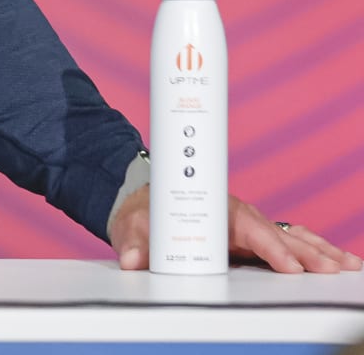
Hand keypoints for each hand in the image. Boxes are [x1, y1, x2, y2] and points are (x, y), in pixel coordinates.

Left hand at [108, 185, 362, 272]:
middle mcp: (238, 215)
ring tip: (349, 267)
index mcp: (215, 208)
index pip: (249, 228)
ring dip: (320, 252)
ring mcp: (248, 227)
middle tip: (334, 271)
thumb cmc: (144, 212)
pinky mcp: (252, 238)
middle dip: (308, 253)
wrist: (142, 202)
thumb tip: (132, 259)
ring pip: (291, 237)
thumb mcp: (133, 225)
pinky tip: (337, 262)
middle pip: (279, 235)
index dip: (270, 248)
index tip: (289, 266)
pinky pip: (288, 243)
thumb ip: (133, 242)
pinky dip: (314, 251)